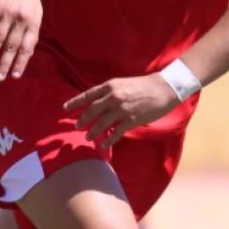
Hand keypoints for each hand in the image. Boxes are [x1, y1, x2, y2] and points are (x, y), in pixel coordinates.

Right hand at [0, 0, 40, 79]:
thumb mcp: (37, 14)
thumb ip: (31, 33)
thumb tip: (26, 55)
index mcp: (33, 23)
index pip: (26, 47)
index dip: (21, 63)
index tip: (14, 76)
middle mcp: (21, 20)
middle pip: (11, 46)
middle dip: (4, 64)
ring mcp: (8, 13)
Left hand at [62, 73, 181, 145]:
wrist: (164, 89)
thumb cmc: (144, 86)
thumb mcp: (123, 84)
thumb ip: (110, 92)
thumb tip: (98, 103)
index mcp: (110, 86)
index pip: (88, 95)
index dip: (75, 102)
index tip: (65, 108)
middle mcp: (113, 97)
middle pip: (92, 111)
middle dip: (82, 120)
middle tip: (76, 127)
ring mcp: (122, 109)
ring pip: (101, 123)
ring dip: (93, 132)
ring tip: (88, 137)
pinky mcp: (131, 120)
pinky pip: (115, 132)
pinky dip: (108, 140)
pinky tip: (104, 145)